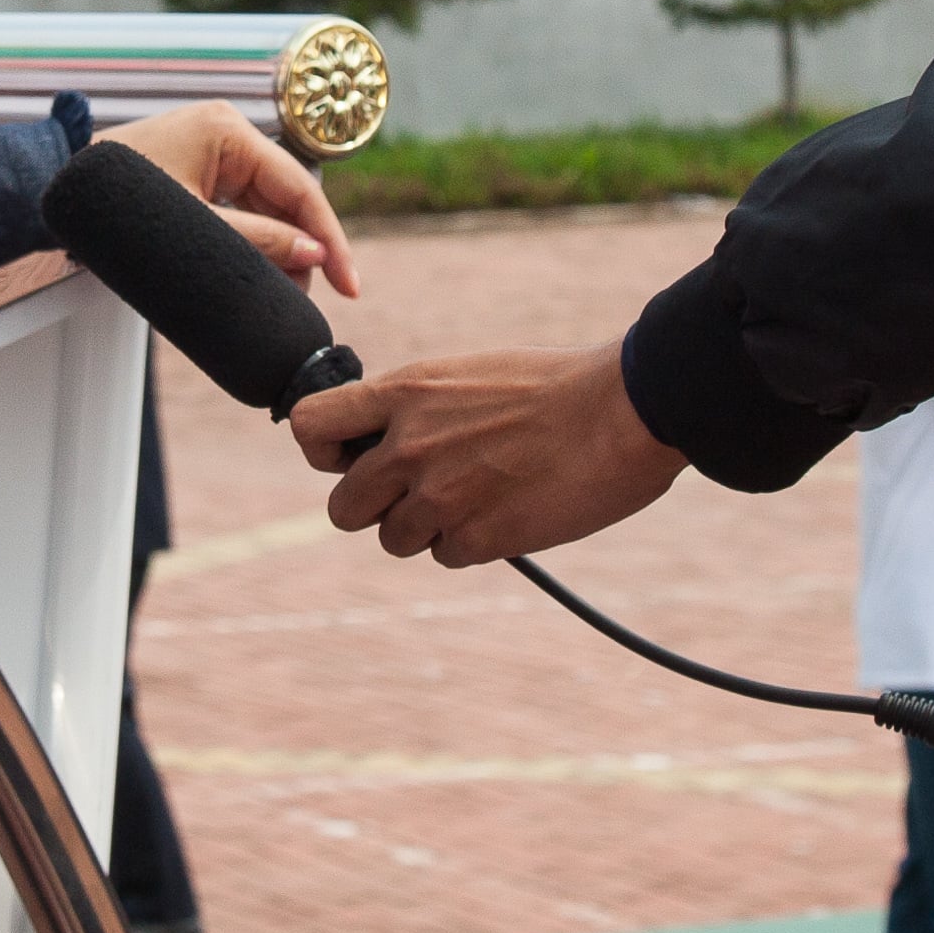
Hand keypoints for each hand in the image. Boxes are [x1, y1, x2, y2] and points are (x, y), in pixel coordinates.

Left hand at [112, 102, 360, 300]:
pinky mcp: (198, 170)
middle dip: (303, 249)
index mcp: (228, 129)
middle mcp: (226, 132)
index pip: (300, 186)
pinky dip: (254, 241)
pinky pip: (242, 207)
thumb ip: (256, 240)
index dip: (329, 238)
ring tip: (286, 293)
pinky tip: (261, 274)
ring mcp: (212, 150)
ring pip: (266, 206)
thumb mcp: (193, 226)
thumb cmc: (114, 202)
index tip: (349, 283)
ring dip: (280, 249)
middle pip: (287, 197)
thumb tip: (313, 256)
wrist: (56, 191)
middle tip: (313, 298)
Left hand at [292, 340, 681, 564]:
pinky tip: (509, 511)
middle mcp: (408, 447)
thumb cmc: (555, 386)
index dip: (323, 450)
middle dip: (376, 506)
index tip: (350, 456)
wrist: (623, 411)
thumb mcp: (466, 376)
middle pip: (343, 507)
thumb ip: (416, 409)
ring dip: (427, 528)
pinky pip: (446, 556)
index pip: (309, 426)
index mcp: (404, 393)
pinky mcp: (475, 539)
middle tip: (422, 491)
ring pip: (394, 539)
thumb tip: (382, 444)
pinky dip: (472, 543)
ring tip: (479, 495)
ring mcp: (438, 497)